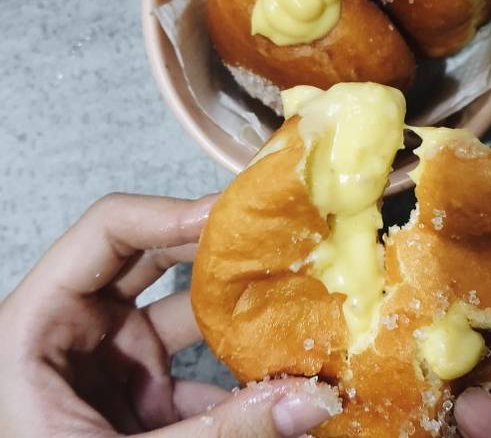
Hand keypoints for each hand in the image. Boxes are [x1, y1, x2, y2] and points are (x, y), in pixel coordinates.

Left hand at [0, 194, 338, 437]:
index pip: (107, 232)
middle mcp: (81, 326)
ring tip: (297, 302)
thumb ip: (219, 429)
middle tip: (278, 242)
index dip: (170, 214)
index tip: (232, 219)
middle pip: (154, 257)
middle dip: (218, 252)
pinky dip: (243, 371)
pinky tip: (286, 375)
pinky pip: (203, 366)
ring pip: (188, 312)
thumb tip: (311, 398)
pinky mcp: (147, 391)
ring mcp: (118, 356)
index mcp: (39, 323)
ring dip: (240, 312)